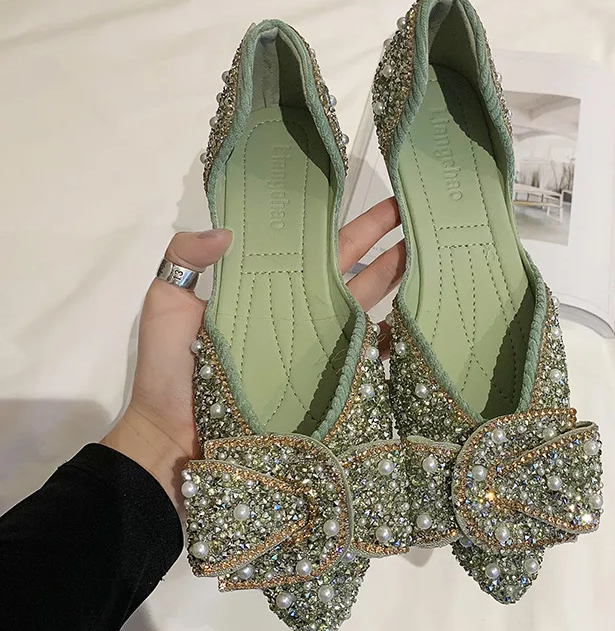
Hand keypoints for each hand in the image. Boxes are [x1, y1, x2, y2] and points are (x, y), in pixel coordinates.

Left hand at [102, 198, 403, 507]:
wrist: (174, 440)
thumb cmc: (170, 373)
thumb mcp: (167, 305)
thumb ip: (186, 260)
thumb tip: (228, 228)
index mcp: (267, 286)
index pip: (311, 243)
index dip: (338, 217)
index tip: (367, 189)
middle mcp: (299, 310)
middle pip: (350, 266)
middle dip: (384, 238)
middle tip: (418, 210)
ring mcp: (318, 346)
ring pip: (366, 303)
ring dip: (398, 278)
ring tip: (431, 254)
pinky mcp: (328, 381)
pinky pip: (367, 356)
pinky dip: (393, 338)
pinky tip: (419, 319)